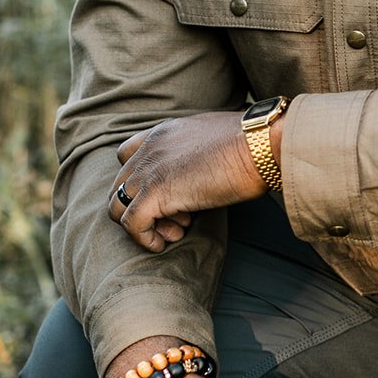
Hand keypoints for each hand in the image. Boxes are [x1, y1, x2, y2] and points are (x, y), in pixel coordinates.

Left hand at [109, 111, 266, 251]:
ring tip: (174, 231)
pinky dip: (143, 239)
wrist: (260, 146)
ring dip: (143, 225)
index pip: (127, 156)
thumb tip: (206, 170)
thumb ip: (196, 152)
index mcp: (163, 133)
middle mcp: (149, 148)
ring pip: (118, 207)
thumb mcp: (214, 140)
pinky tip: (162, 244)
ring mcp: (149, 170)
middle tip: (177, 220)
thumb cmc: (252, 145)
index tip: (167, 197)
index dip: (140, 182)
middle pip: (120, 186)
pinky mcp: (156, 192)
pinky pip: (131, 224)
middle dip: (144, 208)